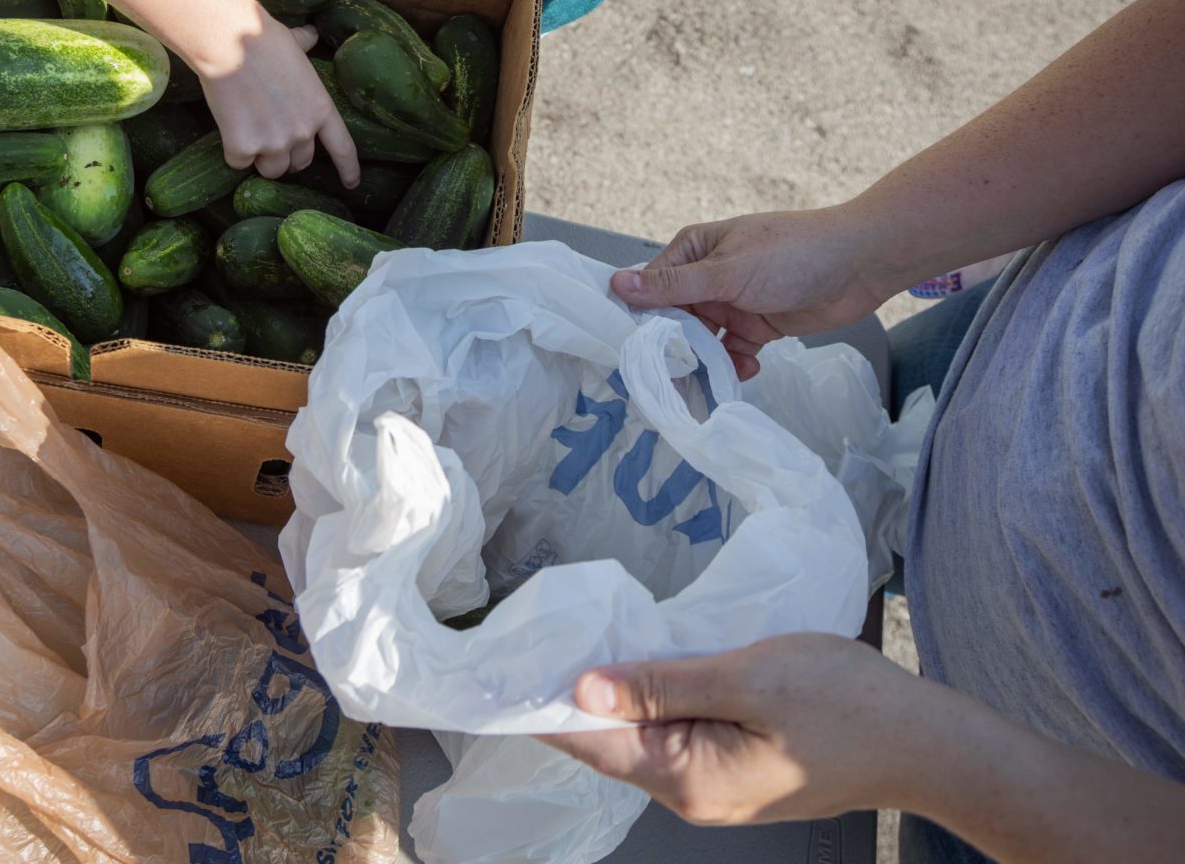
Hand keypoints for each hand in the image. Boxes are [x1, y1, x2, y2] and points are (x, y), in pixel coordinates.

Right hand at [197, 21, 359, 184]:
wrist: (229, 43)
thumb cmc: (262, 37)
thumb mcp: (294, 43)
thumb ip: (305, 45)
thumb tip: (311, 34)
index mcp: (320, 108)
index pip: (342, 148)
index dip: (348, 169)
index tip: (350, 184)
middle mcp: (302, 131)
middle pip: (300, 163)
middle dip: (287, 155)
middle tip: (270, 135)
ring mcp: (273, 142)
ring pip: (271, 170)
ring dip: (260, 158)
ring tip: (247, 131)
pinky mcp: (243, 148)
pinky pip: (238, 162)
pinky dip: (232, 151)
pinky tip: (227, 126)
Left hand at [539, 634, 937, 825]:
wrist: (925, 741)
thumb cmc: (845, 705)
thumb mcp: (745, 679)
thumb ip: (660, 684)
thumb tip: (581, 688)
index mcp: (687, 780)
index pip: (590, 745)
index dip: (543, 705)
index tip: (505, 663)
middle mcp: (692, 797)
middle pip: (609, 744)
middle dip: (573, 695)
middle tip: (538, 634)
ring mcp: (714, 789)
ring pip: (640, 738)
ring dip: (614, 694)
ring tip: (577, 639)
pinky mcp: (735, 772)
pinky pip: (673, 737)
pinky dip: (650, 702)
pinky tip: (641, 663)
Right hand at [611, 208, 891, 377]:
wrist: (860, 264)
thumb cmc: (791, 254)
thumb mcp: (727, 271)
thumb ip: (673, 285)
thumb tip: (616, 284)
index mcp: (694, 251)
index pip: (652, 287)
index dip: (642, 318)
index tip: (633, 350)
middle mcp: (708, 275)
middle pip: (675, 318)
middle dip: (675, 346)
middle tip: (671, 377)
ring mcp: (733, 301)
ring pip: (703, 339)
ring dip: (705, 360)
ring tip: (707, 381)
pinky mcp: (757, 324)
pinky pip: (733, 351)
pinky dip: (734, 363)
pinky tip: (747, 367)